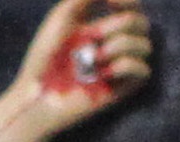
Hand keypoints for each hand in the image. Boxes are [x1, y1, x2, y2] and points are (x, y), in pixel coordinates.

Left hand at [9, 0, 151, 127]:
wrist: (35, 95)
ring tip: (94, 59)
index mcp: (102, 28)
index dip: (129, 0)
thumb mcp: (62, 17)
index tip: (110, 2)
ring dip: (119, 46)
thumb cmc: (44, 58)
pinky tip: (103, 73)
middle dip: (117, 25)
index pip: (133, 7)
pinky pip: (143, 70)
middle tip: (92, 38)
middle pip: (141, 23)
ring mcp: (120, 68)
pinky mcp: (122, 89)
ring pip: (145, 45)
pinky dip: (125, 66)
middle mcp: (115, 46)